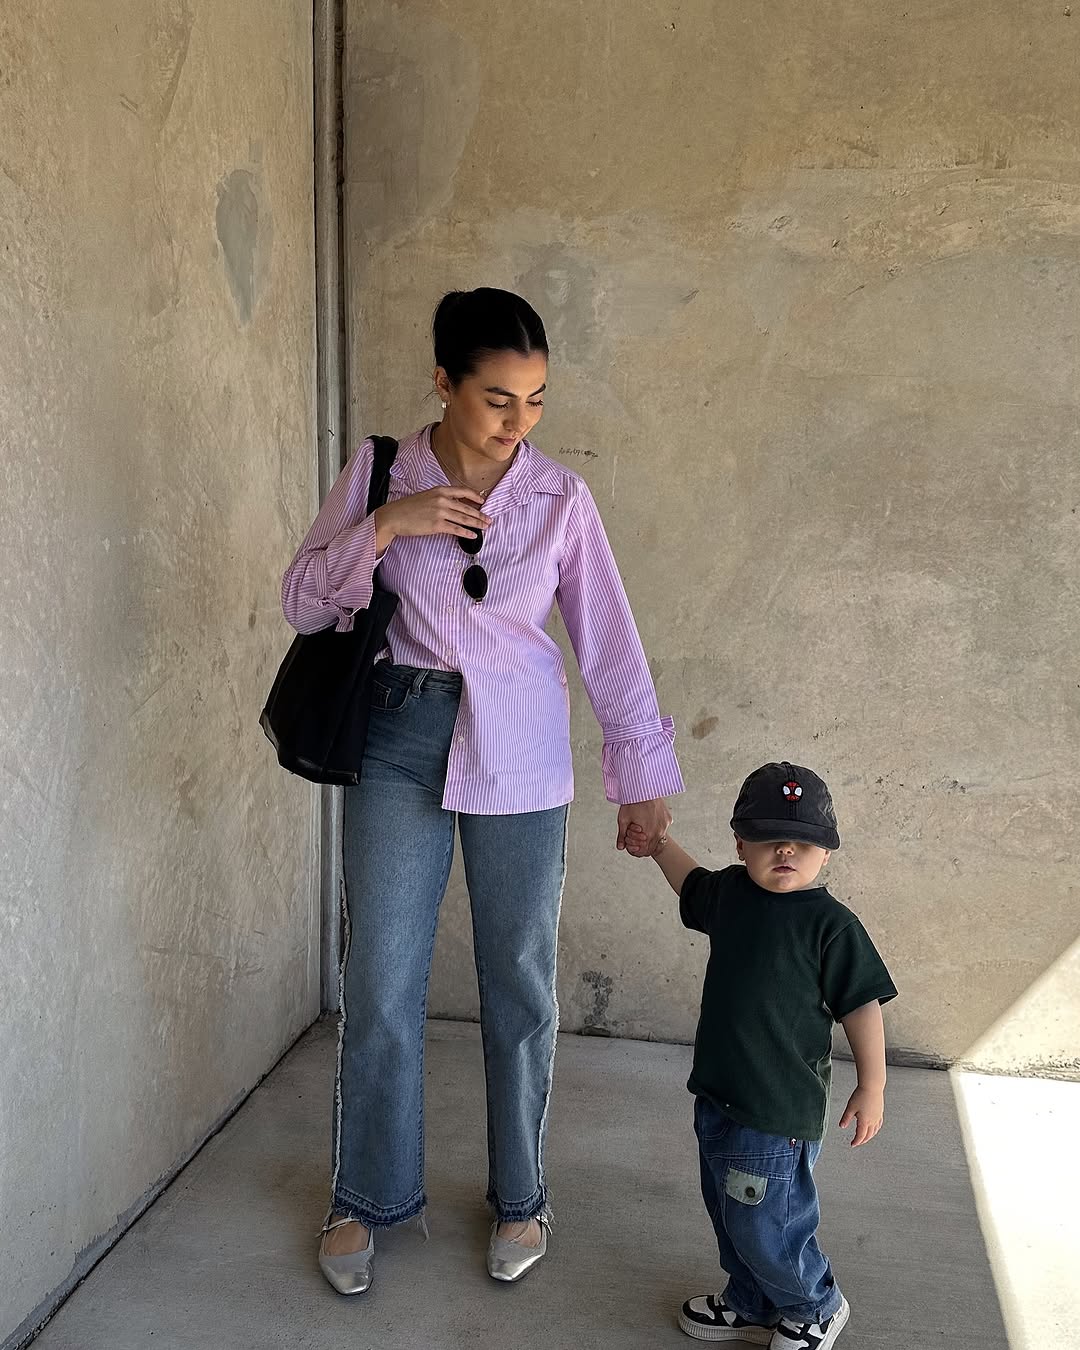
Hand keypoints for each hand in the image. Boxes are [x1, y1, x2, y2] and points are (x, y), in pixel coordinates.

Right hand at [375, 487, 490, 545]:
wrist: (394, 516)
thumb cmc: (408, 507)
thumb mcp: (426, 496)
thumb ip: (440, 498)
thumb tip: (454, 504)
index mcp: (439, 490)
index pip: (462, 491)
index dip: (475, 496)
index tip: (483, 501)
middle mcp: (442, 499)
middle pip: (466, 507)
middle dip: (480, 514)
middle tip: (489, 519)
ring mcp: (440, 512)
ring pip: (464, 518)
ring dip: (477, 524)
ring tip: (485, 527)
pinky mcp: (437, 525)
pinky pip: (456, 529)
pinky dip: (466, 533)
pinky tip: (473, 535)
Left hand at [617, 799, 670, 856]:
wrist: (643, 788)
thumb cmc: (632, 803)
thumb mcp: (623, 820)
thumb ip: (622, 836)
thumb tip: (620, 847)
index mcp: (649, 834)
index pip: (645, 851)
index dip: (637, 850)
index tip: (632, 844)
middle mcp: (660, 831)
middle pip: (652, 845)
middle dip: (643, 843)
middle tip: (635, 835)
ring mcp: (665, 825)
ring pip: (658, 836)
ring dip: (650, 835)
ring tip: (641, 826)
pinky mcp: (668, 818)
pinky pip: (663, 827)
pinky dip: (656, 827)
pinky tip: (648, 819)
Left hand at [839, 1085, 883, 1146]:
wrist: (872, 1086)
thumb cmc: (861, 1095)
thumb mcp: (850, 1107)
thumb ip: (846, 1118)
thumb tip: (841, 1126)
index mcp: (864, 1121)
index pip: (860, 1135)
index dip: (856, 1141)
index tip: (852, 1144)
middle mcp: (872, 1121)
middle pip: (868, 1135)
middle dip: (862, 1140)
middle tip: (858, 1142)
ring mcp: (877, 1117)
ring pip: (874, 1131)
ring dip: (869, 1136)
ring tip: (865, 1138)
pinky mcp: (880, 1112)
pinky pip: (879, 1125)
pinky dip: (876, 1129)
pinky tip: (874, 1128)